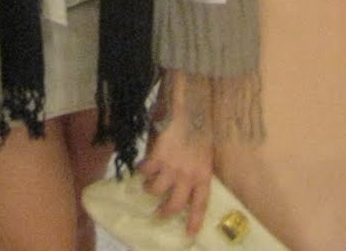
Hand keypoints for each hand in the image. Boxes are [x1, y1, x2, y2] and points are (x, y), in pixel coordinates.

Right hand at [137, 118, 213, 237]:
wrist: (191, 111)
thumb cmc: (200, 130)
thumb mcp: (204, 155)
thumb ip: (195, 170)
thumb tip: (183, 184)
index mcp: (203, 175)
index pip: (200, 204)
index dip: (194, 221)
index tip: (189, 234)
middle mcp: (188, 175)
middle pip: (175, 204)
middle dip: (164, 212)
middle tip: (158, 214)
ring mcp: (172, 167)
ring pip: (155, 190)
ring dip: (149, 189)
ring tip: (148, 184)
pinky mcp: (158, 157)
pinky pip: (145, 171)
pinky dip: (142, 170)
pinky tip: (142, 166)